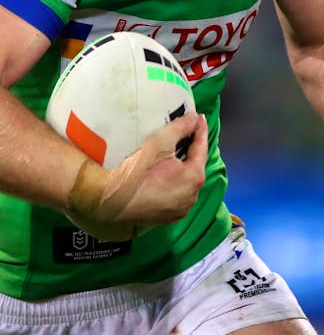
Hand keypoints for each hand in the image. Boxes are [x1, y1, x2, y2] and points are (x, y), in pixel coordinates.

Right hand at [66, 111, 207, 239]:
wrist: (110, 200)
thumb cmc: (136, 170)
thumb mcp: (160, 142)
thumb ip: (181, 127)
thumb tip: (195, 118)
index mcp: (194, 178)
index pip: (202, 148)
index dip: (200, 130)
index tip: (200, 117)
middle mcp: (191, 197)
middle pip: (195, 166)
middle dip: (192, 149)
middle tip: (188, 132)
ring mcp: (179, 210)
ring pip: (186, 182)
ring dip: (184, 167)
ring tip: (178, 152)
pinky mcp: (166, 217)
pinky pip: (176, 194)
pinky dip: (175, 182)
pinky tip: (167, 174)